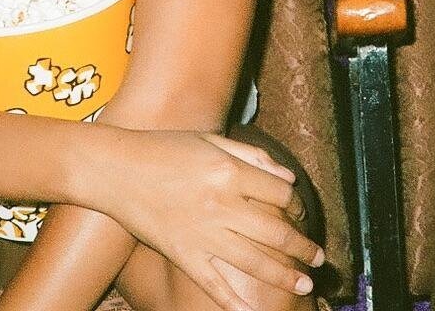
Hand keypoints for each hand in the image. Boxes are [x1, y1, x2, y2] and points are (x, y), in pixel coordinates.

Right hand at [90, 128, 323, 310]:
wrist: (115, 169)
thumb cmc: (164, 149)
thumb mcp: (211, 139)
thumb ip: (252, 156)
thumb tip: (288, 179)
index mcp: (229, 171)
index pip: (281, 195)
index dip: (299, 205)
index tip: (302, 213)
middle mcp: (220, 204)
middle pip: (276, 232)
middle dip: (303, 248)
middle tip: (319, 259)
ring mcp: (202, 233)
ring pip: (254, 261)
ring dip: (285, 275)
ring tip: (305, 283)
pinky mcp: (183, 254)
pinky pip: (214, 283)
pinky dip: (234, 302)